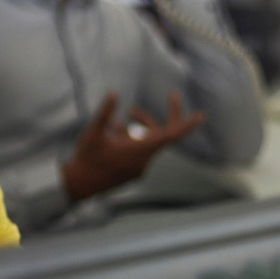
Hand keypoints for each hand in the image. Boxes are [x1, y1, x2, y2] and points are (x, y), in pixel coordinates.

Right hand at [62, 91, 205, 201]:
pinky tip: (113, 132)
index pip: (171, 136)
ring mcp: (139, 168)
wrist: (78, 185)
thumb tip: (113, 93)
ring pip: (148, 141)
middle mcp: (144, 161)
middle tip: (174, 95)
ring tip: (115, 123)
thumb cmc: (87, 158)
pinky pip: (139, 150)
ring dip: (138, 127)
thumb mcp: (94, 132)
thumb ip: (105, 112)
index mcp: (140, 151)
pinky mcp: (132, 172)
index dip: (186, 125)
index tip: (201, 115)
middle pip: (162, 134)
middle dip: (164, 116)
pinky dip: (130, 138)